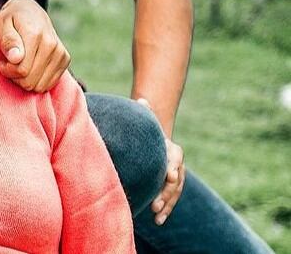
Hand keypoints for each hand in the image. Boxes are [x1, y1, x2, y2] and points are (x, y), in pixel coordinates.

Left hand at [0, 0, 70, 91]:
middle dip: (15, 77)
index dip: (7, 70)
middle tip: (7, 65)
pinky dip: (36, 80)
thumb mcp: (2, 23)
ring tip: (16, 66)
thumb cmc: (11, 19)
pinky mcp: (65, 60)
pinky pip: (48, 84)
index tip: (0, 62)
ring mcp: (61, 53)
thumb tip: (16, 58)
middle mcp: (52, 44)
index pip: (22, 69)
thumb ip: (8, 40)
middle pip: (31, 80)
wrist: (30, 11)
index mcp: (35, 35)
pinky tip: (28, 68)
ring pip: (40, 85)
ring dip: (24, 80)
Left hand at [137, 97, 184, 224]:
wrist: (155, 141)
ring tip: (156, 216)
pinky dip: (165, 209)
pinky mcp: (170, 187)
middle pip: (176, 180)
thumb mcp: (146, 122)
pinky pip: (170, 199)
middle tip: (156, 204)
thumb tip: (142, 101)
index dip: (173, 167)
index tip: (170, 176)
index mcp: (172, 149)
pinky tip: (157, 220)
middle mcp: (178, 165)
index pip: (175, 159)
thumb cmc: (148, 131)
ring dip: (167, 205)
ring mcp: (176, 177)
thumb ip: (144, 113)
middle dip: (167, 192)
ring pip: (175, 193)